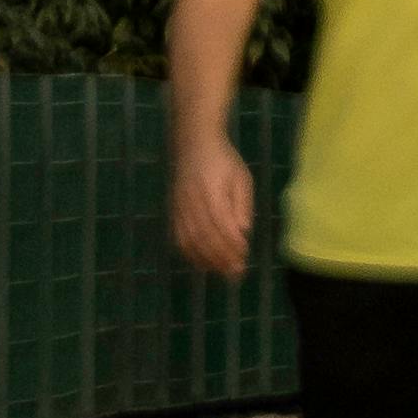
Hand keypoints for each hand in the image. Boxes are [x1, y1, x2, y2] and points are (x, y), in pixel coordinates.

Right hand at [171, 136, 254, 285]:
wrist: (194, 145)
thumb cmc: (224, 161)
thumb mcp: (241, 178)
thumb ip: (242, 205)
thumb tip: (243, 232)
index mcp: (213, 193)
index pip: (222, 227)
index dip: (232, 246)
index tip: (244, 258)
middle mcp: (193, 203)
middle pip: (206, 238)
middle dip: (221, 258)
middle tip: (236, 273)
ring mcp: (180, 209)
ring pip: (191, 241)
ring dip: (207, 260)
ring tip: (222, 271)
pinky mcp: (173, 212)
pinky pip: (179, 238)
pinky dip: (190, 254)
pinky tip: (202, 262)